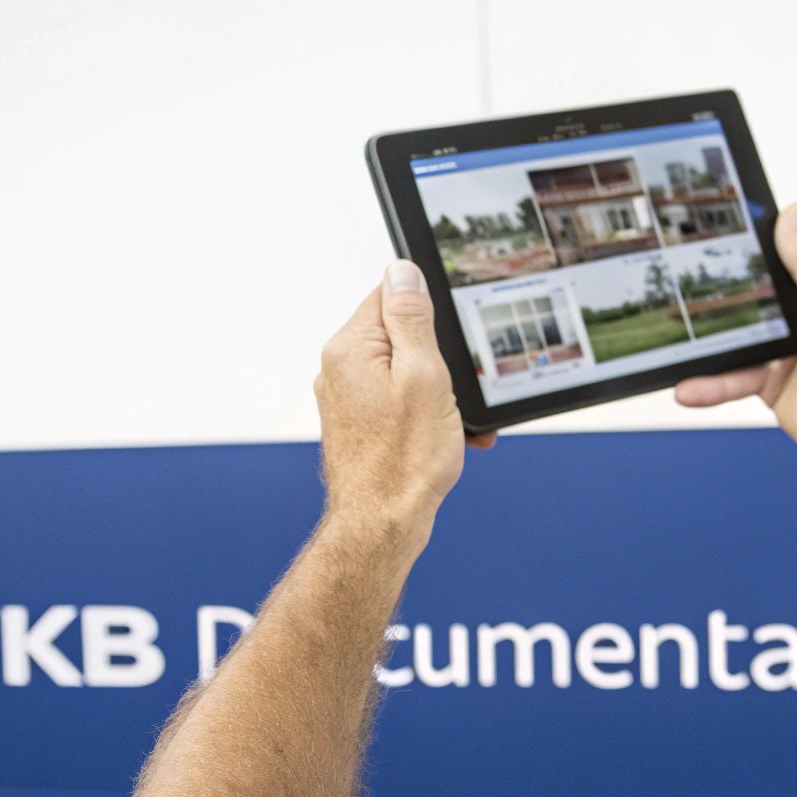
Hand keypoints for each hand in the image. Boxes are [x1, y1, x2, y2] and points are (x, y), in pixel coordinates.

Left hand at [314, 261, 494, 528]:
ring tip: (453, 424)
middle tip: (456, 392)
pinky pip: (399, 403)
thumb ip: (412, 319)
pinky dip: (426, 416)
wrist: (381, 526)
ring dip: (439, 393)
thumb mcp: (424, 376)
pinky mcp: (357, 424)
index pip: (391, 296)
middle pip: (400, 336)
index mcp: (350, 348)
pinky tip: (444, 439)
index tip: (450, 342)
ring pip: (405, 373)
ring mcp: (346, 399)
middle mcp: (339, 369)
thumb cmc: (405, 460)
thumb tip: (402, 270)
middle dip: (439, 360)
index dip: (431, 315)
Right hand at [676, 204, 796, 476]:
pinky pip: (733, 379)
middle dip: (714, 300)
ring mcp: (784, 352)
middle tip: (676, 292)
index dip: (749, 251)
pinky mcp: (771, 383)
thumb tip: (794, 215)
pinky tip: (689, 387)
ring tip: (673, 348)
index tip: (712, 237)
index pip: (780, 261)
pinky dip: (710, 384)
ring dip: (705, 349)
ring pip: (734, 342)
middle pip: (748, 301)